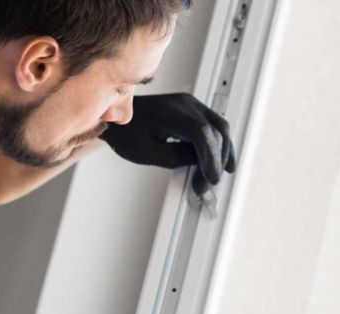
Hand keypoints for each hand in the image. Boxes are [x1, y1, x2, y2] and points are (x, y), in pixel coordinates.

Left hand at [100, 94, 236, 195]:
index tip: (212, 178)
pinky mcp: (192, 111)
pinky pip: (213, 126)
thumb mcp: (147, 153)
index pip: (202, 133)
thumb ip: (176, 158)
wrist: (117, 119)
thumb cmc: (126, 133)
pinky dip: (218, 144)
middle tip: (208, 183)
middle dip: (217, 160)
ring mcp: (191, 105)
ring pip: (219, 127)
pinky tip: (220, 161)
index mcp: (171, 112)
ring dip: (222, 152)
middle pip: (216, 130)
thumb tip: (200, 164)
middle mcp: (186, 104)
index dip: (211, 157)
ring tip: (216, 175)